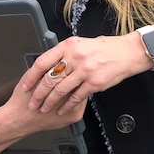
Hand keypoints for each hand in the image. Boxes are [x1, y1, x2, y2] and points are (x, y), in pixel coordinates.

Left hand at [20, 35, 146, 114]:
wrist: (127, 53)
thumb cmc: (106, 48)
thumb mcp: (81, 45)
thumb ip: (65, 54)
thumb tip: (49, 65)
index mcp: (69, 46)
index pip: (42, 62)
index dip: (31, 77)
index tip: (25, 86)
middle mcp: (75, 57)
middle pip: (49, 79)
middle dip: (38, 94)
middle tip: (32, 103)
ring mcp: (85, 70)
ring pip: (61, 90)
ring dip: (50, 102)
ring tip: (44, 109)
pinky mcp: (94, 83)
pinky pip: (76, 97)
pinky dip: (67, 105)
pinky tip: (62, 109)